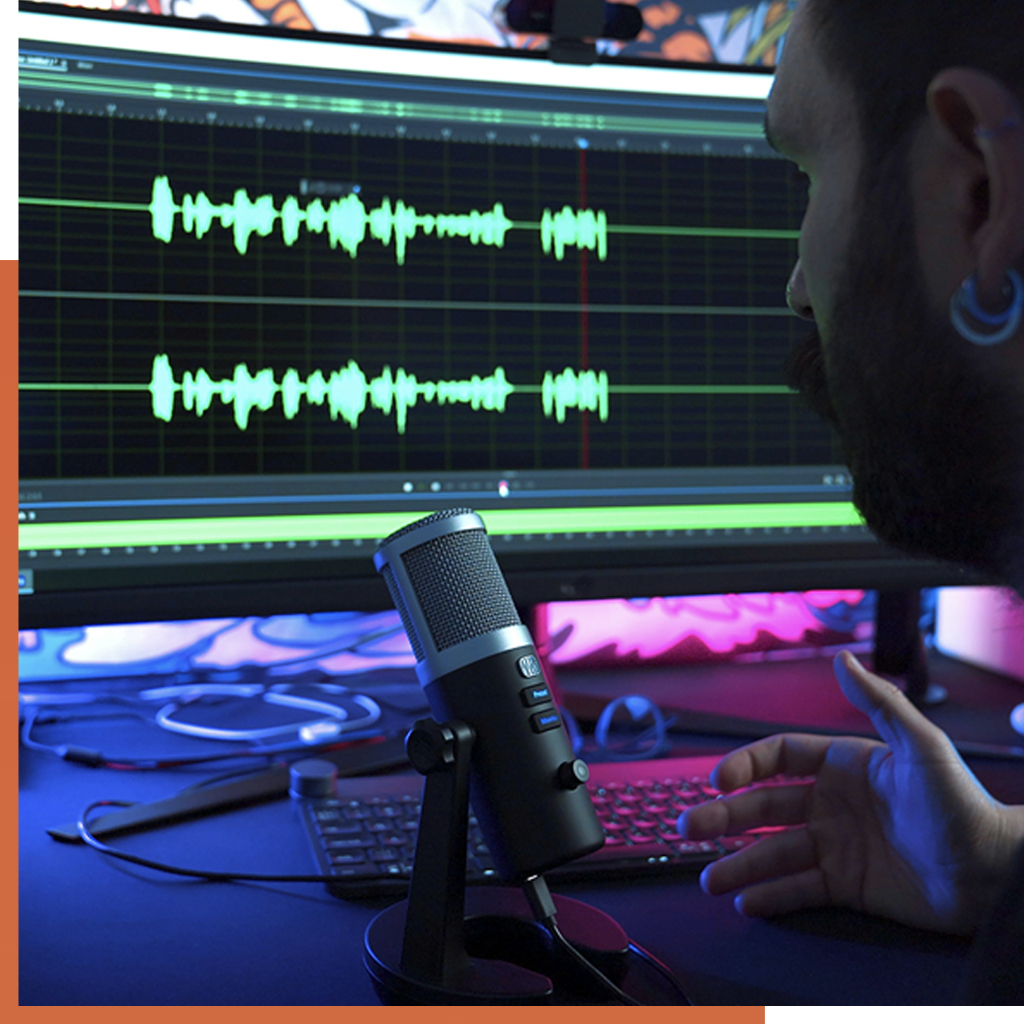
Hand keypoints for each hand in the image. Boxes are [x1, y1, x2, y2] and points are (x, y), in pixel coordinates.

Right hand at [679, 651, 1023, 934]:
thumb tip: (843, 659)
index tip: (718, 780)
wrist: (995, 874)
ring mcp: (837, 846)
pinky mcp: (846, 886)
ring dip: (738, 863)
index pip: (779, 758)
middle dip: (723, 816)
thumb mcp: (922, 747)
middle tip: (687, 827)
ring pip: (773, 852)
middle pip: (763, 806)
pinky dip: (771, 895)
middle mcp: (832, 803)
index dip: (744, 766)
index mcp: (844, 765)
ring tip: (707, 878)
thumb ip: (880, 702)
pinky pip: (798, 888)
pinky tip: (746, 899)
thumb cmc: (963, 805)